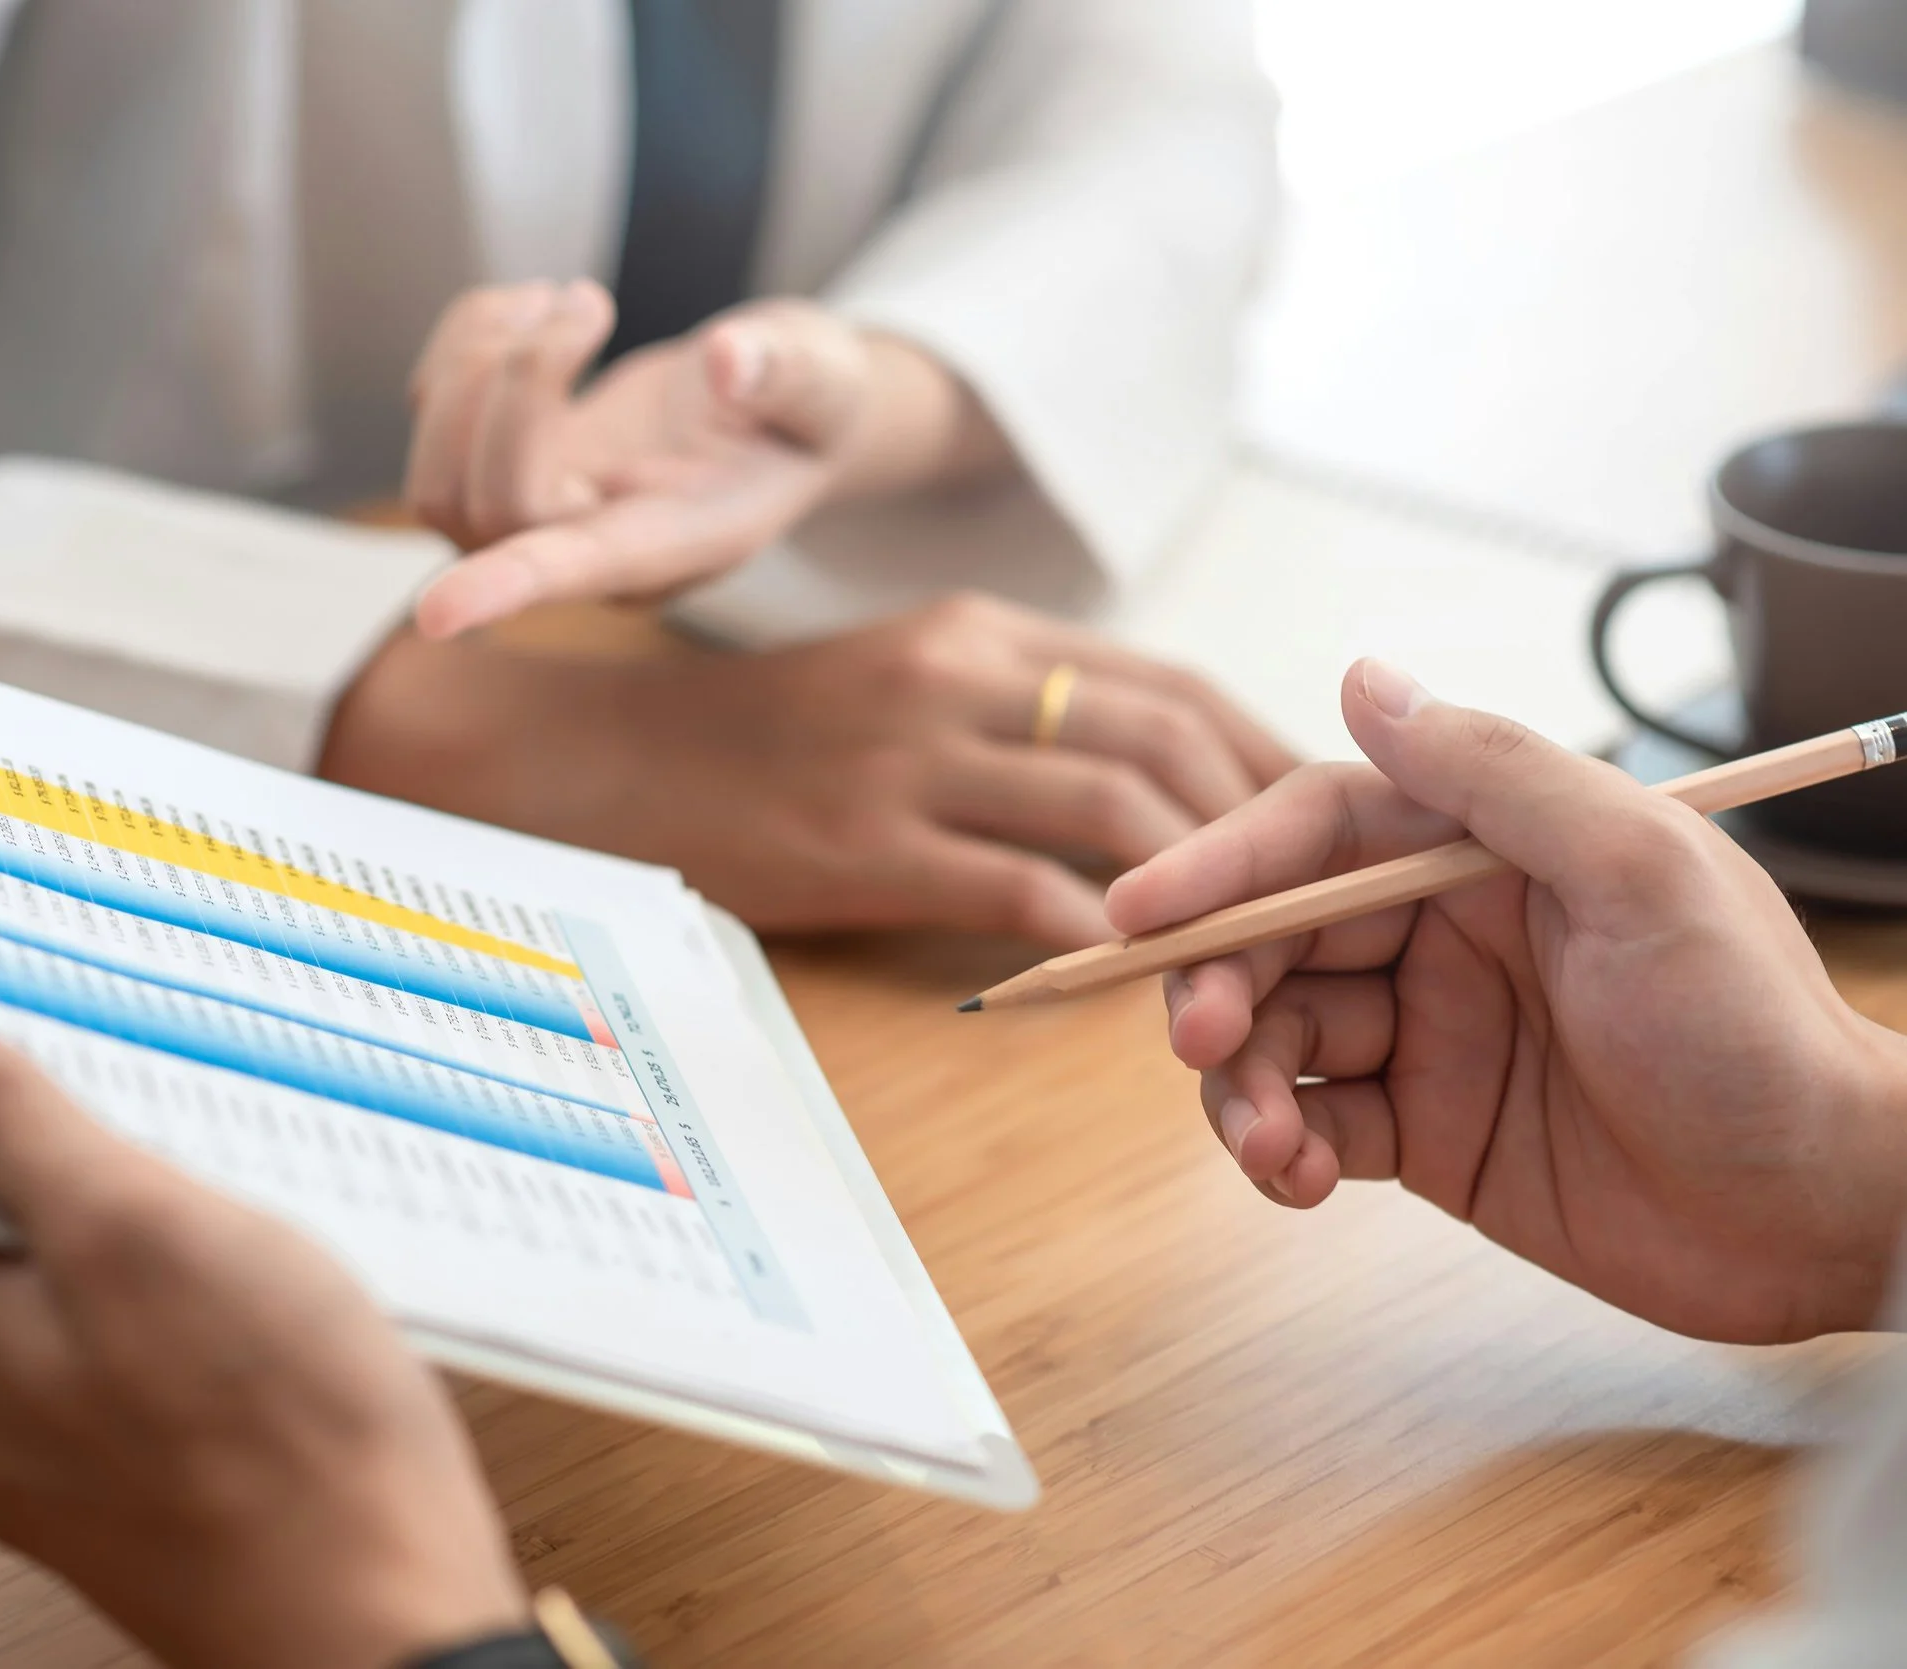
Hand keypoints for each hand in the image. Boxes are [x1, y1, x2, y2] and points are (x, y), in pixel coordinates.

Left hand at [0, 997, 526, 1668]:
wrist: (389, 1620)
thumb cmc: (284, 1446)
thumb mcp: (138, 1230)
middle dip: (46, 1126)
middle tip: (141, 1070)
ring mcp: (45, 1445)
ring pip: (50, 1269)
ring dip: (122, 1202)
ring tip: (217, 1168)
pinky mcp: (127, 1466)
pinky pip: (114, 1332)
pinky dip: (167, 1278)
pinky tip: (248, 1264)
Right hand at [322, 593, 1293, 944]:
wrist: (601, 756)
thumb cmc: (756, 737)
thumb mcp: (893, 682)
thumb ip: (1009, 711)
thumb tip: (1138, 782)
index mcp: (977, 630)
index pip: (1167, 678)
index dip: (1263, 749)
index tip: (1323, 821)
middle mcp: (959, 672)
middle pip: (1168, 735)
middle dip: (1266, 822)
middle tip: (1320, 903)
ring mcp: (912, 755)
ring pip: (1116, 812)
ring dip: (1200, 888)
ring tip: (1242, 955)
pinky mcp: (866, 841)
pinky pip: (1019, 891)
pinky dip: (1093, 939)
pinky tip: (1127, 982)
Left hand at [403, 281, 1006, 637]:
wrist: (782, 409)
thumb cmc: (808, 407)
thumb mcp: (826, 381)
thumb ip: (787, 375)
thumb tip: (728, 361)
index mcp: (676, 541)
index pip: (577, 572)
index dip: (509, 585)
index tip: (436, 614)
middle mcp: (595, 547)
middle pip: (488, 510)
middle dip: (510, 386)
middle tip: (589, 298)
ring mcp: (541, 515)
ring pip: (438, 483)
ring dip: (471, 366)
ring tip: (557, 296)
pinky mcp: (505, 464)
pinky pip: (433, 420)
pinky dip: (462, 341)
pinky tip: (529, 305)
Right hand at [1108, 660, 1906, 1342]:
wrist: (1830, 1213)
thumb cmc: (1759, 1032)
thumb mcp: (1638, 874)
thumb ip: (1494, 774)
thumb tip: (1363, 677)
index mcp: (1487, 853)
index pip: (1315, 834)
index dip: (1219, 866)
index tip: (1143, 911)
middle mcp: (1444, 935)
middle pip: (1272, 940)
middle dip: (1218, 986)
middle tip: (1206, 1040)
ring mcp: (1431, 1038)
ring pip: (1277, 1042)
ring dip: (1243, 1088)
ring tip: (1268, 1145)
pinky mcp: (1428, 1138)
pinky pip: (1313, 1129)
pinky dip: (1280, 1152)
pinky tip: (1297, 1180)